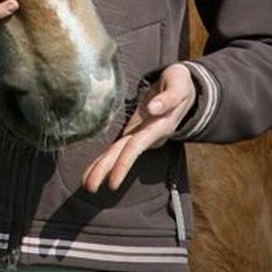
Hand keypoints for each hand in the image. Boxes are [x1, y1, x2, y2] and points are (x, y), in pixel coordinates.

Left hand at [81, 63, 196, 192]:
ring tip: (86, 184)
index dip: (124, 163)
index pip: (137, 147)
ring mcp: (139, 133)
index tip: (112, 182)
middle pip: (123, 155)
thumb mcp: (179, 85)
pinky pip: (117, 146)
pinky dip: (104, 158)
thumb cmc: (180, 83)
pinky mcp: (133, 129)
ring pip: (118, 153)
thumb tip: (152, 108)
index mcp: (158, 126)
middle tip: (89, 188)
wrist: (185, 88)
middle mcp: (147, 134)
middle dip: (106, 171)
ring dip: (102, 168)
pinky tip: (92, 169)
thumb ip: (168, 98)